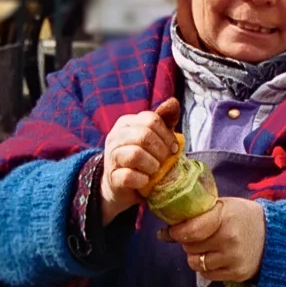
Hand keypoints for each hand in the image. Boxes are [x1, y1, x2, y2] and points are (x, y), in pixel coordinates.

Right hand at [101, 97, 180, 224]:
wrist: (121, 185)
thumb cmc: (142, 158)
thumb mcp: (155, 137)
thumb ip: (165, 120)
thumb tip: (173, 101)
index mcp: (126, 123)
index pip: (151, 120)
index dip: (167, 135)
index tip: (173, 148)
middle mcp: (115, 137)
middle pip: (144, 136)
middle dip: (161, 150)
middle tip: (166, 161)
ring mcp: (111, 157)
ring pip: (136, 154)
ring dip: (153, 165)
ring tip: (155, 170)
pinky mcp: (112, 177)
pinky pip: (129, 176)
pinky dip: (143, 180)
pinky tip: (146, 181)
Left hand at [169, 197, 265, 283]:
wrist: (274, 236)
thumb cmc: (243, 217)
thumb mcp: (224, 206)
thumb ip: (197, 215)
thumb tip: (163, 233)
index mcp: (225, 217)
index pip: (190, 230)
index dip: (177, 232)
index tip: (174, 231)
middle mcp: (229, 240)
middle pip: (190, 247)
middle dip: (189, 242)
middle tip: (198, 237)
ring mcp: (233, 259)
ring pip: (196, 263)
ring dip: (196, 256)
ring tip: (208, 248)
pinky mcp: (236, 274)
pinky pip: (207, 274)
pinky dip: (206, 267)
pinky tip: (216, 258)